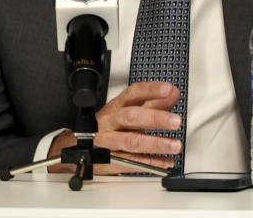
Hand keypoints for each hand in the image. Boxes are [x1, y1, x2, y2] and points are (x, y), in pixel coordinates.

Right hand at [47, 81, 181, 174]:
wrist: (76, 147)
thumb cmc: (107, 126)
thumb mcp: (127, 110)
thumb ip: (151, 103)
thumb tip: (172, 94)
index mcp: (116, 106)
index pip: (133, 93)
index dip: (151, 90)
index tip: (168, 90)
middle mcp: (111, 121)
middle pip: (131, 117)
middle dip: (155, 118)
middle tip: (176, 121)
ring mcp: (109, 141)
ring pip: (130, 141)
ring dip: (155, 143)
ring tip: (175, 145)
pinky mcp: (109, 160)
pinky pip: (131, 162)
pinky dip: (150, 163)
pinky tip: (165, 162)